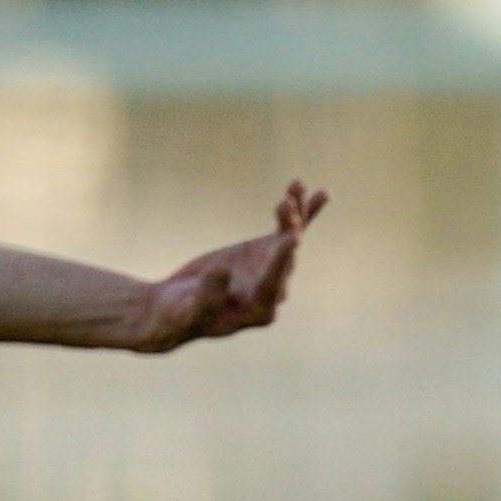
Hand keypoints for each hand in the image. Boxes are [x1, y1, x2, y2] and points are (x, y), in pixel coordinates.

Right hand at [127, 181, 324, 350]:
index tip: (292, 238)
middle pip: (286, 258)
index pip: (273, 283)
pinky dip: (304, 213)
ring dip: (296, 213)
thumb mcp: (189, 309)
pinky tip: (322, 194)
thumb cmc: (181, 315)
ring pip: (290, 238)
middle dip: (288, 229)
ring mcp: (272, 269)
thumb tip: (222, 272)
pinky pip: (290, 230)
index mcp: (259, 311)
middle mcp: (273, 291)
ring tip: (297, 185)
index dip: (281, 260)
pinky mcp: (267, 252)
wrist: (178, 309)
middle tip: (286, 204)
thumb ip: (206, 295)